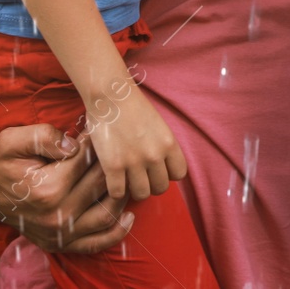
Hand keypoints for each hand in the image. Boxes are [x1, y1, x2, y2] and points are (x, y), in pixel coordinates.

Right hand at [0, 123, 133, 254]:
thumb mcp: (12, 139)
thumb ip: (44, 136)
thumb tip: (74, 144)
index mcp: (48, 189)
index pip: (89, 160)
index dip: (97, 140)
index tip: (101, 128)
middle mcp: (57, 216)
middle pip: (102, 185)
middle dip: (114, 163)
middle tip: (119, 147)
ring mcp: (59, 233)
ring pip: (107, 214)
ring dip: (122, 194)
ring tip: (128, 175)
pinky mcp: (59, 243)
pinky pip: (96, 243)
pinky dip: (116, 232)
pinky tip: (129, 215)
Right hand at [83, 84, 187, 201]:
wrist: (110, 95)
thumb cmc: (133, 106)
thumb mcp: (158, 124)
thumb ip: (162, 145)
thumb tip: (162, 165)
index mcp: (169, 143)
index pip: (179, 174)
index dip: (168, 174)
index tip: (158, 169)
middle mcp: (155, 155)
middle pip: (161, 188)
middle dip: (151, 184)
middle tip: (141, 176)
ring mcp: (134, 162)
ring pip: (142, 194)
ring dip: (134, 189)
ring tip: (127, 180)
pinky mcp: (113, 167)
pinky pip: (118, 193)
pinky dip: (116, 190)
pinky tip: (113, 180)